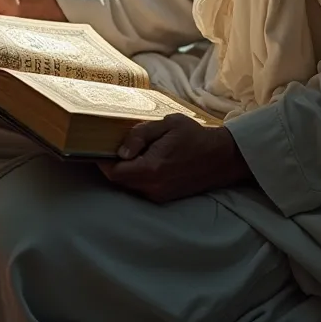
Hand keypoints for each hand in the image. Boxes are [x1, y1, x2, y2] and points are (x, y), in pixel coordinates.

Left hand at [98, 114, 250, 202]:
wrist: (222, 157)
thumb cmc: (195, 136)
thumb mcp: (168, 124)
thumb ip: (141, 135)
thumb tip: (120, 151)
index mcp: (152, 169)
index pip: (115, 173)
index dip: (102, 161)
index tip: (98, 147)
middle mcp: (154, 188)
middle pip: (119, 181)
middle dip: (111, 165)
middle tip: (109, 147)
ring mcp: (160, 195)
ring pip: (130, 186)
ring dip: (124, 171)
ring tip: (129, 152)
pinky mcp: (165, 197)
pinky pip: (141, 188)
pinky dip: (136, 176)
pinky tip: (143, 160)